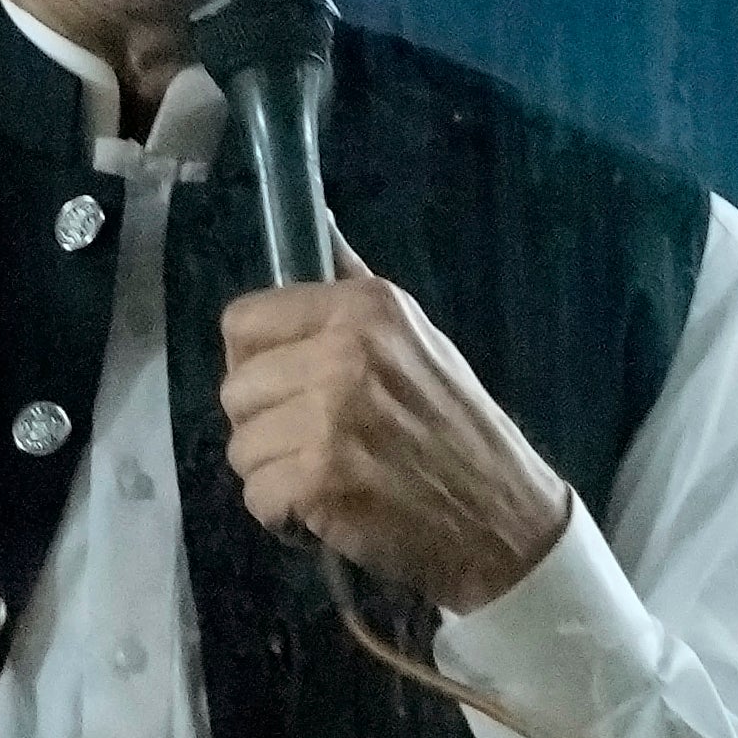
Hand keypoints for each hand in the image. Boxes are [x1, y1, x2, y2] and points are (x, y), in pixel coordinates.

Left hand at [218, 236, 573, 613]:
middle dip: (263, 424)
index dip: (253, 361)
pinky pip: (257, 496)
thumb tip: (319, 220)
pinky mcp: (322, 480)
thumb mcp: (416, 335)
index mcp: (364, 307)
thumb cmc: (455, 425)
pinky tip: (324, 509)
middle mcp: (344, 353)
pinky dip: (283, 516)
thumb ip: (353, 284)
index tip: (282, 387)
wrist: (502, 514)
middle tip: (311, 442)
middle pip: (235, 389)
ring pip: (242, 448)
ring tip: (324, 477)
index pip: (243, 321)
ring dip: (273, 473)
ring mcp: (331, 418)